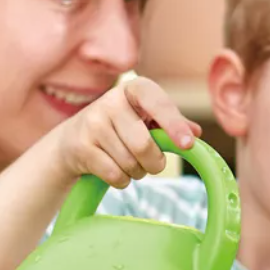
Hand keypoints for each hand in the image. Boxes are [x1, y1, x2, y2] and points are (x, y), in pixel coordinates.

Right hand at [55, 75, 201, 188]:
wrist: (72, 139)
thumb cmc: (120, 128)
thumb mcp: (145, 119)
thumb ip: (171, 124)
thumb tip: (196, 133)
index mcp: (134, 89)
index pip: (157, 102)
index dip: (174, 123)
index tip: (188, 144)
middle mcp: (110, 101)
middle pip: (143, 144)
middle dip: (155, 163)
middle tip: (153, 164)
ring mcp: (92, 123)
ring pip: (129, 163)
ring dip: (137, 172)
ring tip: (128, 163)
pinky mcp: (80, 147)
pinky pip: (113, 174)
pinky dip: (121, 180)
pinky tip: (114, 170)